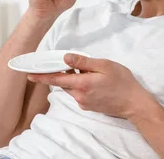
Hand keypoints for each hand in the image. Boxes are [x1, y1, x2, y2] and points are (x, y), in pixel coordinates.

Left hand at [27, 54, 151, 118]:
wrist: (134, 104)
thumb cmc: (122, 82)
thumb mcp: (104, 66)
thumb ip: (83, 62)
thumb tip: (66, 58)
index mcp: (82, 84)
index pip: (56, 79)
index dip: (42, 76)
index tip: (29, 74)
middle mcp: (79, 96)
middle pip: (63, 83)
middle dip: (63, 73)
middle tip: (72, 64)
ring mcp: (84, 103)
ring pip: (71, 88)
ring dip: (73, 79)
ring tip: (89, 71)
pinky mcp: (88, 106)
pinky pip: (78, 93)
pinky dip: (80, 85)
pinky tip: (94, 81)